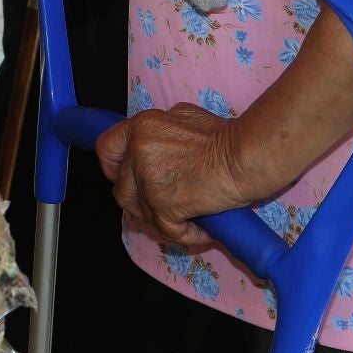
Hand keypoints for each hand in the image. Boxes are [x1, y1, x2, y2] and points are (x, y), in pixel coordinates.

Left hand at [96, 105, 271, 250]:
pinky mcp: (164, 205)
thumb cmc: (226, 137)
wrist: (246, 155)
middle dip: (141, 202)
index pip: (106, 149)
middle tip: (164, 206)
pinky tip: (203, 230)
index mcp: (141, 127)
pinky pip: (167, 230)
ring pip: (143, 213)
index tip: (122, 177)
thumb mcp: (185, 118)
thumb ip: (163, 131)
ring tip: (190, 219)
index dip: (112, 168)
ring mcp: (149, 180)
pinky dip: (186, 235)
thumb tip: (156, 145)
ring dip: (164, 220)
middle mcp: (139, 151)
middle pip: (122, 189)